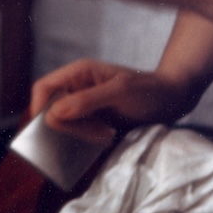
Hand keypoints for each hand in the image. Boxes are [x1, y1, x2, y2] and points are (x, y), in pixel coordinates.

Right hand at [28, 58, 193, 140]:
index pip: (43, 88)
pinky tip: (104, 138)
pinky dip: (84, 139)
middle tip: (95, 133)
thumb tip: (54, 113)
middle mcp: (76, 87)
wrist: (173, 99)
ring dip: (78, 133)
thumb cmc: (149, 89)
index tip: (48, 130)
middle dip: (66, 125)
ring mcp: (83, 104)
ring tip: (104, 135)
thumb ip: (87, 101)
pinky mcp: (91, 119)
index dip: (39, 108)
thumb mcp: (120, 92)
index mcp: (78, 73)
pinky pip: (75, 131)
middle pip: (50, 109)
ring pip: (62, 123)